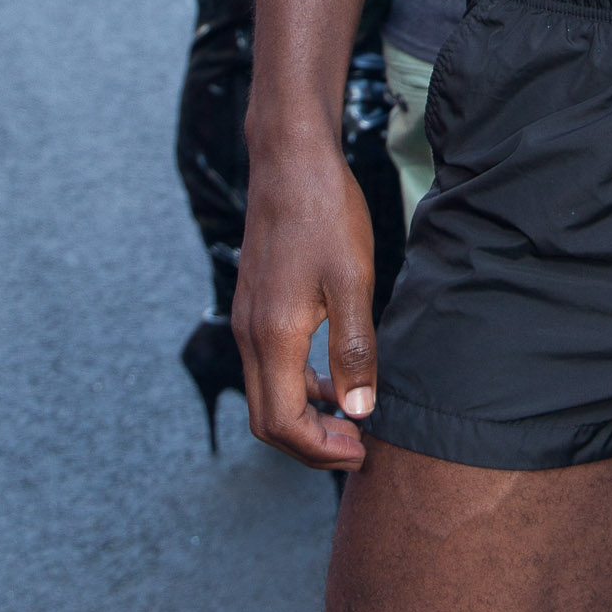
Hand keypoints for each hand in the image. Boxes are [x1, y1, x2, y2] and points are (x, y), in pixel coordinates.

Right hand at [233, 130, 377, 470]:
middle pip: (269, 419)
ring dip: (307, 415)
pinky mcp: (256, 305)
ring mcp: (248, 320)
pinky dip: (299, 385)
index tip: (362, 450)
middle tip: (358, 446)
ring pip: (268, 393)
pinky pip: (270, 365)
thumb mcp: (353, 281)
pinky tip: (335, 375)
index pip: (283, 424)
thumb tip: (359, 412)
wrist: (291, 161)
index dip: (321, 449)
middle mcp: (250, 334)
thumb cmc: (325, 213)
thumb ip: (354, 350)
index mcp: (273, 336)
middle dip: (311, 444)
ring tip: (353, 417)